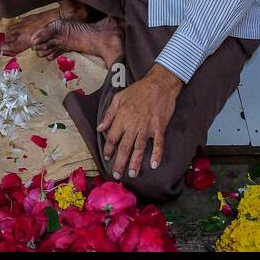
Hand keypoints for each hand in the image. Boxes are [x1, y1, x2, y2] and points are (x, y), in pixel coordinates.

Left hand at [97, 65, 182, 180]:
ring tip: (132, 174)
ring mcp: (147, 127)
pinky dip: (157, 154)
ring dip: (135, 162)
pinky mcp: (159, 127)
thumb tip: (100, 128)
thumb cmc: (139, 90)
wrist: (159, 84)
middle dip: (120, 162)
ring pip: (139, 148)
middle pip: (124, 147)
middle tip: (117, 175)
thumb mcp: (119, 98)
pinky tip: (154, 164)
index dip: (108, 149)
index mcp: (122, 118)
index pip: (112, 138)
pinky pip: (158, 144)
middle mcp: (133, 125)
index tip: (107, 157)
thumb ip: (109, 114)